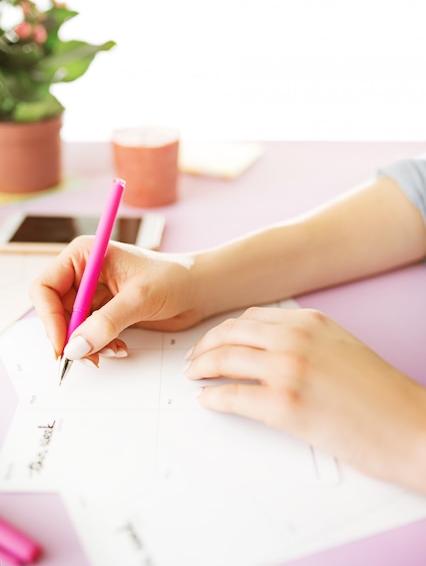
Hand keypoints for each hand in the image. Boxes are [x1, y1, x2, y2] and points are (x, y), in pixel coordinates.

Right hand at [30, 236, 200, 362]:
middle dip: (68, 336)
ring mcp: (94, 295)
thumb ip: (107, 323)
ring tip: (112, 351)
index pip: (46, 287)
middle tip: (84, 358)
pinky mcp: (105, 313)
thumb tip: (75, 347)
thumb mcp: (139, 298)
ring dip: (86, 345)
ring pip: (71, 328)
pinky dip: (99, 346)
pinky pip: (88, 335)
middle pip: (54, 311)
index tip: (63, 344)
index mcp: (85, 255)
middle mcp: (84, 273)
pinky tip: (120, 348)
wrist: (199, 289)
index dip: (49, 317)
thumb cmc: (174, 278)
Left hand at [185, 306, 425, 490]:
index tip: (214, 340)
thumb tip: (265, 347)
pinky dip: (213, 397)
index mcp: (310, 321)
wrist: (409, 427)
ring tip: (195, 375)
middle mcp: (296, 338)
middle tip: (195, 359)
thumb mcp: (340, 346)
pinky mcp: (285, 405)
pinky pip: (232, 395)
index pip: (250, 318)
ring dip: (202, 367)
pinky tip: (207, 400)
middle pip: (231, 333)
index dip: (224, 330)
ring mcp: (288, 369)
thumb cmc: (380, 394)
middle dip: (205, 345)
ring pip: (225, 358)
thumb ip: (303, 339)